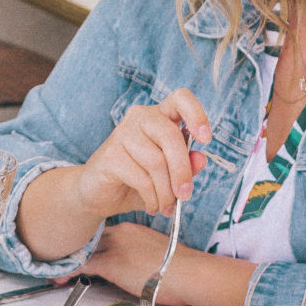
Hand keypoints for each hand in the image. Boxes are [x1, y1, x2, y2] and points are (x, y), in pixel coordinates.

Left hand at [68, 225, 256, 305]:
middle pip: (91, 239)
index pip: (106, 234)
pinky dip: (69, 272)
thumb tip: (141, 267)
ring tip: (53, 271)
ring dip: (68, 260)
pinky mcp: (113, 264)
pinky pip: (83, 266)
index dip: (92, 243)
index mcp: (134, 229)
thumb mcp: (162, 254)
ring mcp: (116, 248)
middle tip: (60, 258)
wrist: (190, 273)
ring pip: (84, 250)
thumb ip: (146, 255)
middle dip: (76, 249)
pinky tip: (58, 279)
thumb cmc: (184, 269)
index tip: (82, 251)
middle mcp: (122, 234)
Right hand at [75, 88, 209, 219]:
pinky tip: (152, 205)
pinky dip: (152, 197)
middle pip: (171, 136)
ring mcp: (123, 133)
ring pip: (157, 161)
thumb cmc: (138, 180)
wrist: (100, 194)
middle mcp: (140, 117)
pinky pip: (141, 178)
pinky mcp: (111, 155)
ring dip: (166, 191)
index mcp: (159, 116)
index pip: (181, 99)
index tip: (205, 139)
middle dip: (182, 171)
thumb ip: (187, 166)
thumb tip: (201, 158)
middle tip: (185, 195)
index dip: (196, 114)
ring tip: (166, 206)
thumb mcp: (169, 176)